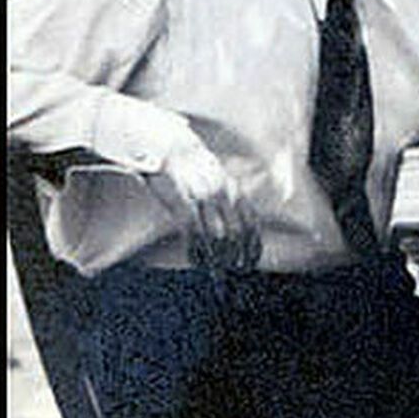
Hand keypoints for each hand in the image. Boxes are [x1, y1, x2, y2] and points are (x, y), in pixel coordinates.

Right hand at [143, 137, 260, 269]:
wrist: (166, 147)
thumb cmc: (192, 169)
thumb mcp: (217, 181)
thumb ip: (229, 200)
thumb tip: (237, 230)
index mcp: (234, 189)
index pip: (251, 224)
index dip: (252, 246)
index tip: (249, 263)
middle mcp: (223, 193)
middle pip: (237, 233)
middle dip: (236, 255)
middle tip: (232, 270)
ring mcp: (202, 197)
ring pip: (216, 236)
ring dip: (217, 257)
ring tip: (214, 270)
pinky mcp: (181, 201)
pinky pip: (193, 232)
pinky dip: (197, 250)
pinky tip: (197, 260)